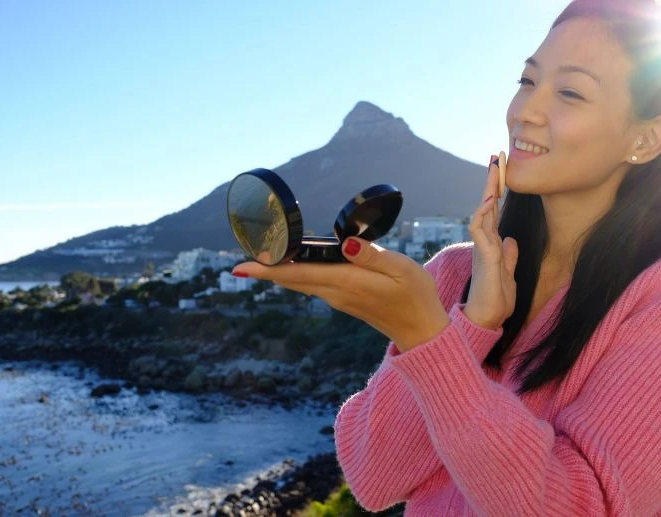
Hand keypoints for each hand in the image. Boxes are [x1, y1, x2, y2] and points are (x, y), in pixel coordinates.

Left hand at [231, 238, 450, 352]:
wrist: (422, 331)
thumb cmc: (416, 296)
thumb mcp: (402, 270)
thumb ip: (373, 256)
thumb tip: (347, 245)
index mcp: (347, 283)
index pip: (298, 274)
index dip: (268, 269)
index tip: (241, 268)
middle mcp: (336, 293)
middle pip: (293, 279)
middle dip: (265, 269)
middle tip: (238, 261)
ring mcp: (338, 298)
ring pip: (301, 282)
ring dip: (279, 271)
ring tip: (257, 259)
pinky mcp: (344, 298)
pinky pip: (312, 284)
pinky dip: (296, 274)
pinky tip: (290, 265)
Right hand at [464, 155, 518, 328]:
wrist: (487, 319)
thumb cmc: (495, 299)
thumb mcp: (508, 273)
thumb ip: (508, 256)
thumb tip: (511, 240)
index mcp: (491, 245)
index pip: (494, 212)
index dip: (497, 191)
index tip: (502, 170)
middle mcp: (484, 242)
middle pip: (487, 206)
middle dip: (492, 182)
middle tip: (496, 158)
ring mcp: (482, 248)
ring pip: (481, 212)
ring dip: (488, 191)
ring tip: (494, 170)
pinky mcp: (483, 256)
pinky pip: (479, 230)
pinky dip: (483, 214)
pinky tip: (490, 201)